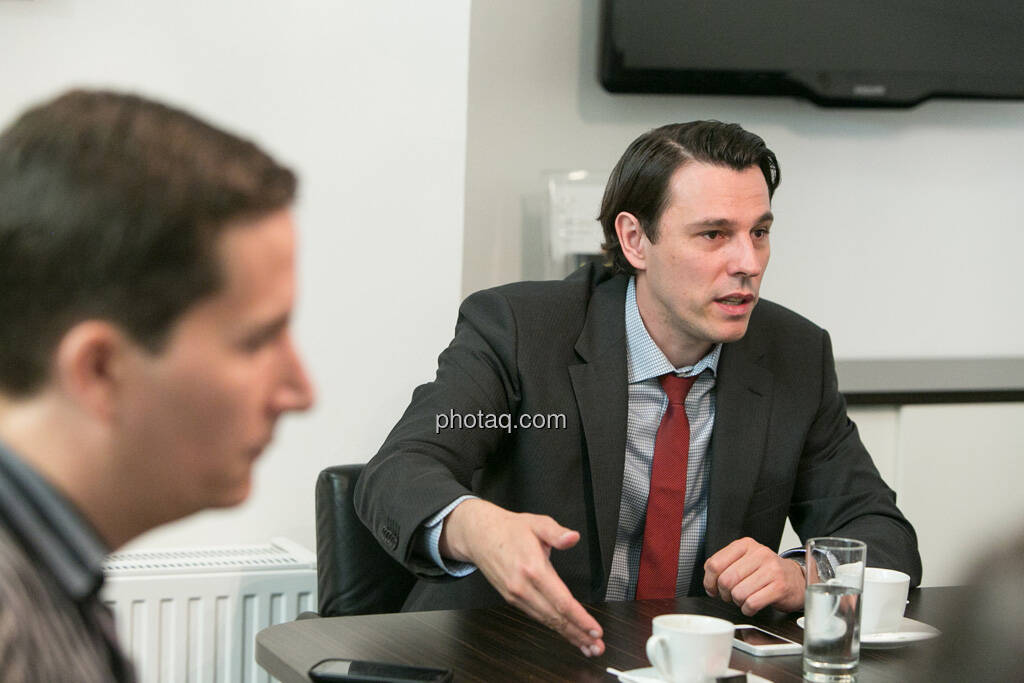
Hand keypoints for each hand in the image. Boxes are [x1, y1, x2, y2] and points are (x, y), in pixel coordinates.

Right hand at [439, 499, 604, 656]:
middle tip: (597, 647)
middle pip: (555, 617)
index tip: (595, 631)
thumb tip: (572, 537)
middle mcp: (523, 586)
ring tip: (585, 645)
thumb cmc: (508, 530)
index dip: (580, 619)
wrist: (479, 535)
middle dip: (578, 634)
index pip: (561, 601)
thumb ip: (557, 532)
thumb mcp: (537, 523)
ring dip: (567, 635)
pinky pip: (536, 616)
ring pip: (546, 621)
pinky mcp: (512, 599)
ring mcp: (516, 595)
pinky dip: (553, 627)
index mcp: (533, 568)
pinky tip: (564, 631)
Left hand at [703, 537, 804, 614]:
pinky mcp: (780, 587)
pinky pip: (752, 603)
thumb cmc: (767, 572)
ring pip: (738, 593)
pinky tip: (752, 605)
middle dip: (724, 594)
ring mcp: (771, 570)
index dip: (709, 581)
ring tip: (744, 599)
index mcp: (745, 545)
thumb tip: (709, 582)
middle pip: (725, 580)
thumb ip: (725, 565)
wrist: (796, 580)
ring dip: (737, 602)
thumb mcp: (745, 560)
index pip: (715, 564)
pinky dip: (748, 609)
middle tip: (730, 596)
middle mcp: (759, 554)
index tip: (713, 589)